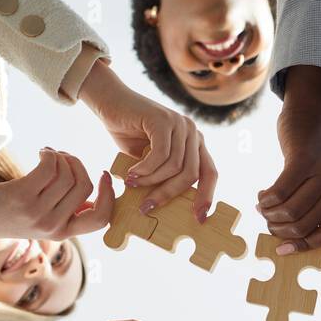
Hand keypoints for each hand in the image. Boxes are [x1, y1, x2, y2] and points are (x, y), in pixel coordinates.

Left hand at [0, 148, 113, 244]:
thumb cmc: (5, 215)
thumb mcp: (41, 221)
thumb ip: (66, 212)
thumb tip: (91, 197)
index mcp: (63, 233)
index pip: (101, 218)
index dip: (109, 194)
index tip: (103, 175)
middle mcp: (53, 227)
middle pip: (85, 187)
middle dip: (78, 164)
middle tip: (62, 157)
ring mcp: (38, 213)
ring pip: (68, 175)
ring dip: (61, 156)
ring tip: (48, 154)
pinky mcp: (22, 196)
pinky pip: (50, 167)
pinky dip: (50, 154)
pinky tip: (41, 152)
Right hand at [79, 61, 217, 215]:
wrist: (110, 101)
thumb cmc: (128, 134)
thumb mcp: (150, 162)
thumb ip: (163, 178)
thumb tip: (167, 209)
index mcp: (194, 144)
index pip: (210, 173)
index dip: (207, 196)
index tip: (200, 219)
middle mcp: (192, 132)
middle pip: (191, 174)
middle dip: (168, 194)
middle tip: (147, 206)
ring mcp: (180, 124)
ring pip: (174, 166)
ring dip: (151, 181)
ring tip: (132, 184)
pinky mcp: (163, 119)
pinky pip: (160, 155)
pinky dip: (145, 169)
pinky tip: (132, 173)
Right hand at [257, 66, 320, 253]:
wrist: (309, 117)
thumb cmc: (308, 160)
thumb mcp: (317, 189)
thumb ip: (310, 213)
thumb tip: (284, 246)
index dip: (303, 246)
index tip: (281, 248)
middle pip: (302, 226)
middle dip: (277, 228)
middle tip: (266, 219)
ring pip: (289, 212)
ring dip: (268, 213)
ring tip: (262, 206)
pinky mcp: (304, 161)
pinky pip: (279, 193)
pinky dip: (265, 198)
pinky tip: (262, 193)